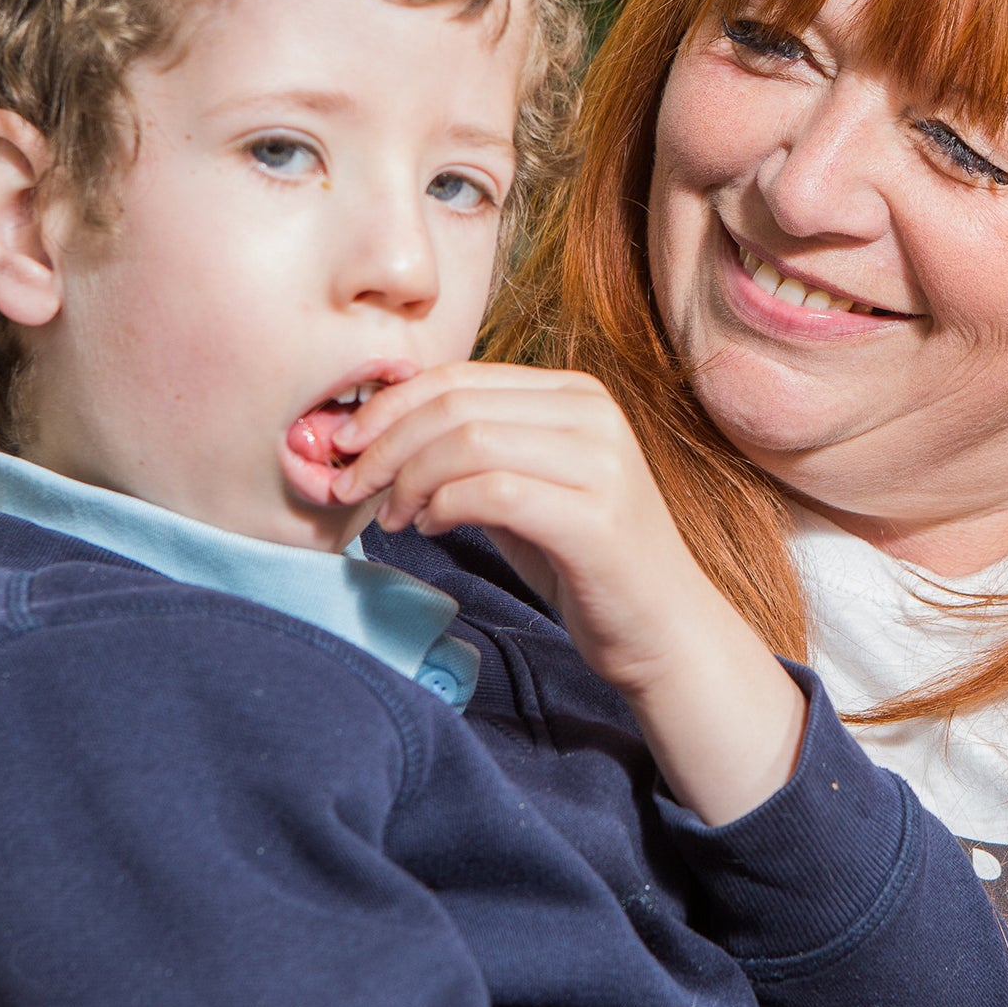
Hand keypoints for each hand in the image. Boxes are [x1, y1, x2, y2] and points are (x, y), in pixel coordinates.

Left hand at [329, 362, 804, 822]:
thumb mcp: (525, 488)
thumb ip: (471, 453)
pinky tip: (429, 528)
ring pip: (468, 442)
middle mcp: (594, 415)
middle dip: (385, 445)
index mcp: (576, 395)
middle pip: (455, 405)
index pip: (459, 377)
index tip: (344, 446)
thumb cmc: (584, 562)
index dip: (389, 407)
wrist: (664, 629)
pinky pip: (493, 492)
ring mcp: (600, 463)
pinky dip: (444, 506)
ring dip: (409, 480)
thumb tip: (376, 436)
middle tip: (350, 486)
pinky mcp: (595, 518)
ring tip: (394, 518)